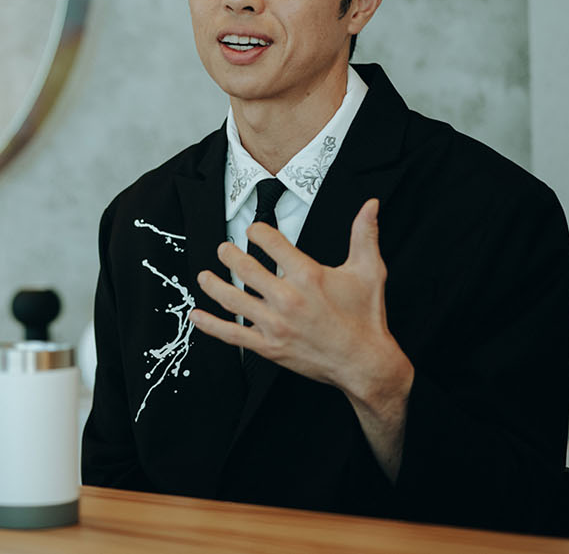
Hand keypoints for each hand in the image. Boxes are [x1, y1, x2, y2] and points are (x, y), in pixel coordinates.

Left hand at [187, 198, 412, 478]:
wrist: (366, 363)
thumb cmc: (367, 316)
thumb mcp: (369, 271)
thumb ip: (364, 234)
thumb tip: (371, 204)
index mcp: (307, 275)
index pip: (271, 242)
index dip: (258, 231)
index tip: (253, 230)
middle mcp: (287, 298)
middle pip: (245, 268)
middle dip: (229, 254)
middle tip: (223, 249)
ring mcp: (275, 324)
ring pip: (232, 300)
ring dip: (213, 285)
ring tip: (204, 275)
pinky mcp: (268, 347)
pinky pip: (232, 334)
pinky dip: (211, 325)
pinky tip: (196, 315)